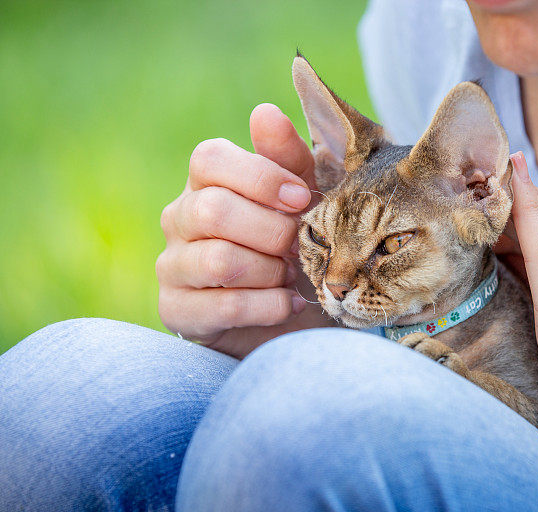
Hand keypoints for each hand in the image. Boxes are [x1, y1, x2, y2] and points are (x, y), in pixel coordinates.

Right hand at [157, 104, 334, 357]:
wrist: (296, 309)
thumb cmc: (297, 242)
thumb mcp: (303, 198)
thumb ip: (288, 158)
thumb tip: (265, 112)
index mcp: (206, 182)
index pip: (208, 159)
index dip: (260, 177)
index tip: (302, 198)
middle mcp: (179, 218)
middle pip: (213, 211)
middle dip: (272, 232)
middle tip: (300, 246)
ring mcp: (172, 265)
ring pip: (217, 261)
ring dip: (269, 272)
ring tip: (292, 277)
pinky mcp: (177, 311)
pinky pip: (221, 308)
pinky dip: (266, 307)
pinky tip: (288, 304)